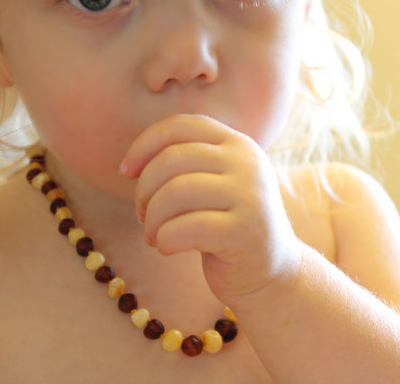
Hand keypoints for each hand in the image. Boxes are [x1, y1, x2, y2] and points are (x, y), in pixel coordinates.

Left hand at [119, 113, 302, 305]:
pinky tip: (167, 248)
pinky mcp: (245, 232)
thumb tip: (132, 164)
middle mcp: (248, 163)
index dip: (145, 144)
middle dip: (144, 189)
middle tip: (141, 215)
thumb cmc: (228, 226)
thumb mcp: (215, 184)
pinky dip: (164, 239)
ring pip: (174, 192)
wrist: (273, 273)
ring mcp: (250, 196)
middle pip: (172, 158)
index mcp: (238, 144)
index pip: (182, 125)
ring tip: (153, 235)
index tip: (126, 172)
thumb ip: (187, 163)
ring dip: (151, 218)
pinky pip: (184, 228)